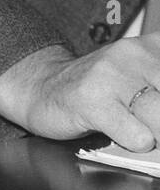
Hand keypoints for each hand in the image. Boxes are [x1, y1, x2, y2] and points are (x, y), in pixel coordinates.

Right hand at [0, 38, 159, 149]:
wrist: (41, 86)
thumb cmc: (100, 89)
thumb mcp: (142, 76)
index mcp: (154, 46)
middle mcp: (135, 54)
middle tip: (155, 125)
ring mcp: (112, 75)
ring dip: (158, 135)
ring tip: (143, 131)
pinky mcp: (92, 100)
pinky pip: (137, 135)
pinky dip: (138, 143)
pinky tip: (125, 135)